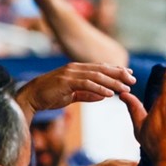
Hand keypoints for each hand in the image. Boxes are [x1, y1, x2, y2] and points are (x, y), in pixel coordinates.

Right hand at [16, 62, 135, 121]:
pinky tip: (109, 93)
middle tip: (133, 80)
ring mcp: (70, 73)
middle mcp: (75, 68)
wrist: (31, 97)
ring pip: (97, 76)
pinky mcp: (66, 81)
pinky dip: (99, 88)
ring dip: (113, 82)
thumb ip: (87, 94)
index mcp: (77, 69)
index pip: (101, 68)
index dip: (116, 70)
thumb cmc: (50, 96)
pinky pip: (86, 84)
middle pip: (102, 69)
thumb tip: (104, 96)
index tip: (129, 75)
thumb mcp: (72, 96)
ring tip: (125, 88)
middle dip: (119, 74)